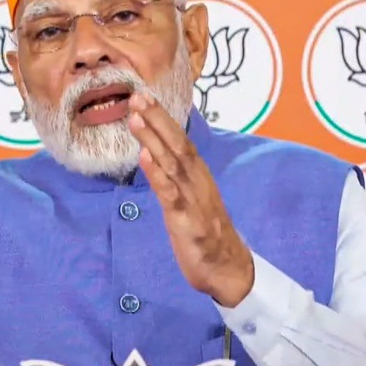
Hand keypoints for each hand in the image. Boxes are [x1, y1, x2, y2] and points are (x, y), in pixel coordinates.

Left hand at [127, 92, 254, 306]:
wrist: (228, 269)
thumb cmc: (207, 234)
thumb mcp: (193, 201)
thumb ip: (178, 179)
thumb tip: (158, 155)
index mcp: (200, 177)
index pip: (182, 142)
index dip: (164, 119)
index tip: (146, 96)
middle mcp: (199, 183)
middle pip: (179, 145)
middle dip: (158, 119)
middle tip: (139, 96)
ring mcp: (194, 201)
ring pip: (173, 164)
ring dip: (154, 139)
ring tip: (136, 118)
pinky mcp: (187, 221)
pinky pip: (171, 194)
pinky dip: (158, 173)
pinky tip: (145, 157)